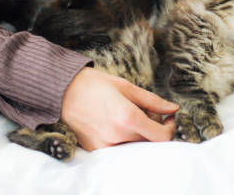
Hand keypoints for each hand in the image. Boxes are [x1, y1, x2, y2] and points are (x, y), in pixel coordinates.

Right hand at [60, 67, 177, 150]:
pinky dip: (122, 137)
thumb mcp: (126, 87)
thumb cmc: (94, 84)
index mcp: (128, 117)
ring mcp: (105, 145)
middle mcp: (117, 135)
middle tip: (146, 112)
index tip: (168, 119)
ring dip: (137, 134)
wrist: (61, 91)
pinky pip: (117, 147)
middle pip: (148, 141)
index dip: (170, 129)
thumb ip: (152, 101)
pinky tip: (113, 121)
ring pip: (133, 145)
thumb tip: (173, 108)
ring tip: (127, 115)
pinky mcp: (95, 149)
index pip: (161, 136)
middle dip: (153, 128)